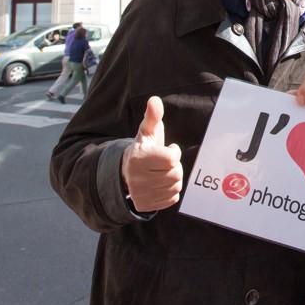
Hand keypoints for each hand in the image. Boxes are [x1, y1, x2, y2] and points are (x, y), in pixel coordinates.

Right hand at [120, 96, 182, 212]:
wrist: (128, 172)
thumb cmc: (144, 148)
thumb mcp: (146, 131)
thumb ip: (152, 116)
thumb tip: (155, 100)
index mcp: (138, 158)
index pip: (172, 158)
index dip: (173, 152)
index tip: (167, 149)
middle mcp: (137, 178)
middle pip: (176, 174)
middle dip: (174, 166)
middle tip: (164, 163)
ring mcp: (141, 193)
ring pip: (175, 186)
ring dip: (173, 178)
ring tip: (161, 172)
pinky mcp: (146, 205)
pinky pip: (172, 199)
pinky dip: (170, 191)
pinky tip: (160, 184)